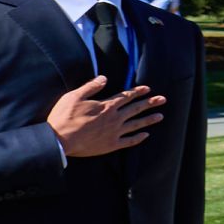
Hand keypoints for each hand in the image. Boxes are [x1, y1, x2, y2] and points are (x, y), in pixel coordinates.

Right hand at [49, 78, 164, 158]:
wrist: (60, 140)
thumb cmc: (64, 117)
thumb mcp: (75, 96)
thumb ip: (91, 86)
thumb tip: (104, 77)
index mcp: (106, 106)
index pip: (126, 96)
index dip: (138, 92)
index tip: (148, 89)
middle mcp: (114, 118)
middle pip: (136, 109)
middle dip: (150, 103)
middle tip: (163, 99)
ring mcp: (114, 132)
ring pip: (136, 124)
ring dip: (149, 120)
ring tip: (160, 116)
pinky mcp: (111, 145)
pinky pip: (129, 141)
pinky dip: (138, 138)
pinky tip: (146, 135)